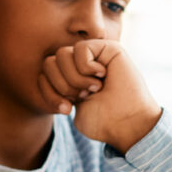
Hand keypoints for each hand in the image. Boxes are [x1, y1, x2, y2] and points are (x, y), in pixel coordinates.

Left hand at [39, 40, 161, 152]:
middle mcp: (81, 65)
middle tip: (82, 96)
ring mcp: (94, 55)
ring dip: (74, 78)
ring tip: (93, 88)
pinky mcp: (107, 47)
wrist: (127, 124)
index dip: (49, 93)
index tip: (67, 109)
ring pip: (62, 54)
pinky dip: (87, 67)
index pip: (44, 74)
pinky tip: (102, 76)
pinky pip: (80, 48)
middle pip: (49, 62)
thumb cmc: (102, 121)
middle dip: (61, 85)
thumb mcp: (67, 107)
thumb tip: (45, 70)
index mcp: (71, 79)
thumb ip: (53, 89)